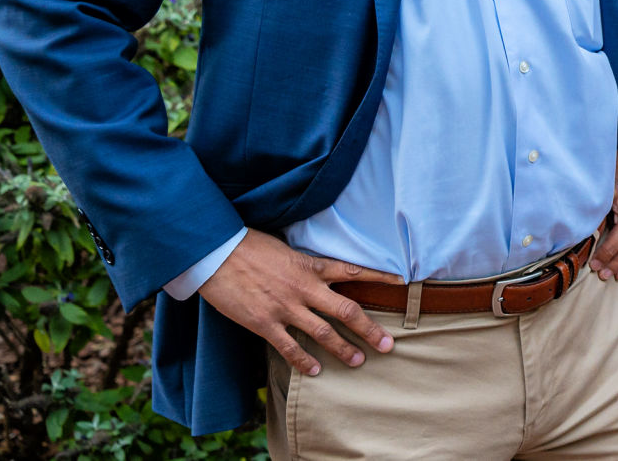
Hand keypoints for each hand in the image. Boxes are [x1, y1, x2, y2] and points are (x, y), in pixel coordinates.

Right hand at [196, 231, 402, 375]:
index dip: (380, 278)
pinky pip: (289, 347)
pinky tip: (316, 370)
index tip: (401, 283)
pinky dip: (304, 361)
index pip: (354, 271)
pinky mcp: (264, 323)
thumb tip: (323, 273)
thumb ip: (307, 265)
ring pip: (323, 333)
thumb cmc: (251, 247)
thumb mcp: (287, 250)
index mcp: (311, 266)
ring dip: (343, 349)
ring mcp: (285, 307)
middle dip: (370, 329)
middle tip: (388, 345)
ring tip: (358, 361)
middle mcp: (304, 288)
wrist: (216, 253)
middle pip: (347, 311)